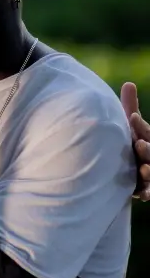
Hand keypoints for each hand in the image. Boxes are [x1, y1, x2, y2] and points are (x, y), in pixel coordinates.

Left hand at [121, 82, 149, 200]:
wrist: (138, 166)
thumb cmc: (134, 141)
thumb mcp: (131, 126)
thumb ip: (130, 106)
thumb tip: (129, 83)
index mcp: (147, 138)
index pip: (145, 130)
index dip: (139, 125)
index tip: (132, 117)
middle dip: (148, 148)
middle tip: (140, 143)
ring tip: (145, 169)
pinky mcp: (147, 186)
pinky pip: (149, 191)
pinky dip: (146, 192)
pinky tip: (141, 194)